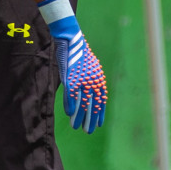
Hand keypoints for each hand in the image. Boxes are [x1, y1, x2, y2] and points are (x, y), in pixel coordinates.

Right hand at [40, 0, 106, 133]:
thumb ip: (87, 81)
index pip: (101, 101)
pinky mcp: (71, 77)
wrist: (71, 38)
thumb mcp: (85, 68)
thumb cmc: (78, 53)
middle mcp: (92, 81)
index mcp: (98, 79)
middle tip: (88, 131)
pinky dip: (71, 105)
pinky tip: (70, 114)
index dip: (99, 113)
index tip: (98, 125)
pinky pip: (72, 94)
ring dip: (80, 116)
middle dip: (90, 119)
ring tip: (77, 127)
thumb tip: (86, 92)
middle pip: (92, 104)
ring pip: (82, 102)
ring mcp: (82, 79)